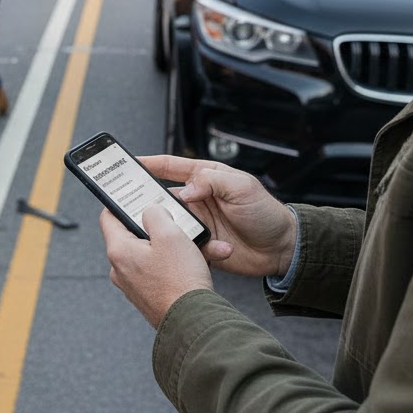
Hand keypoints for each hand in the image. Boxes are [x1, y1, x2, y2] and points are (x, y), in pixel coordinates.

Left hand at [99, 204, 212, 327]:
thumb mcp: (169, 234)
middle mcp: (121, 269)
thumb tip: (151, 211)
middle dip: (155, 225)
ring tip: (192, 243)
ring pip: (150, 253)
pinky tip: (195, 261)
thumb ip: (155, 214)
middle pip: (132, 234)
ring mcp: (134, 285)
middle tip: (172, 219)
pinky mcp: (149, 295)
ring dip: (171, 245)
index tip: (134, 195)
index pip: (108, 217)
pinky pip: (159, 270)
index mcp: (119, 251)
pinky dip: (175, 263)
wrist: (194, 322)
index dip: (121, 202)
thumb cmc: (180, 281)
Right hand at [140, 156, 296, 277]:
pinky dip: (195, 249)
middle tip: (140, 208)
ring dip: (174, 230)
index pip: (171, 167)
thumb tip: (185, 190)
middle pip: (164, 198)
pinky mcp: (202, 245)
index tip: (130, 163)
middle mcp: (198, 199)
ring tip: (181, 234)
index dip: (150, 163)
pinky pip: (187, 247)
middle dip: (152, 202)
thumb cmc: (266, 213)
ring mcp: (199, 223)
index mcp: (206, 178)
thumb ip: (212, 181)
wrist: (282, 250)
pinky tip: (215, 248)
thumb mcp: (242, 187)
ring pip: (172, 225)